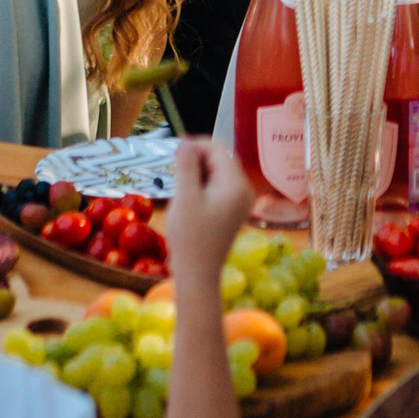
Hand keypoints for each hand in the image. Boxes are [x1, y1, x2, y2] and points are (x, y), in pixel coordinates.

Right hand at [161, 138, 252, 285]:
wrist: (198, 275)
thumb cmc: (190, 238)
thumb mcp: (185, 197)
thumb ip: (187, 166)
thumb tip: (186, 142)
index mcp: (236, 185)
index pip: (219, 150)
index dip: (197, 145)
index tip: (174, 149)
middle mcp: (244, 190)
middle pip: (222, 159)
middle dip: (198, 158)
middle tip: (174, 167)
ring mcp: (241, 202)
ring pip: (219, 172)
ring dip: (199, 171)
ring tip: (179, 183)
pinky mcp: (233, 210)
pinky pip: (219, 186)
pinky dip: (203, 184)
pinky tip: (188, 195)